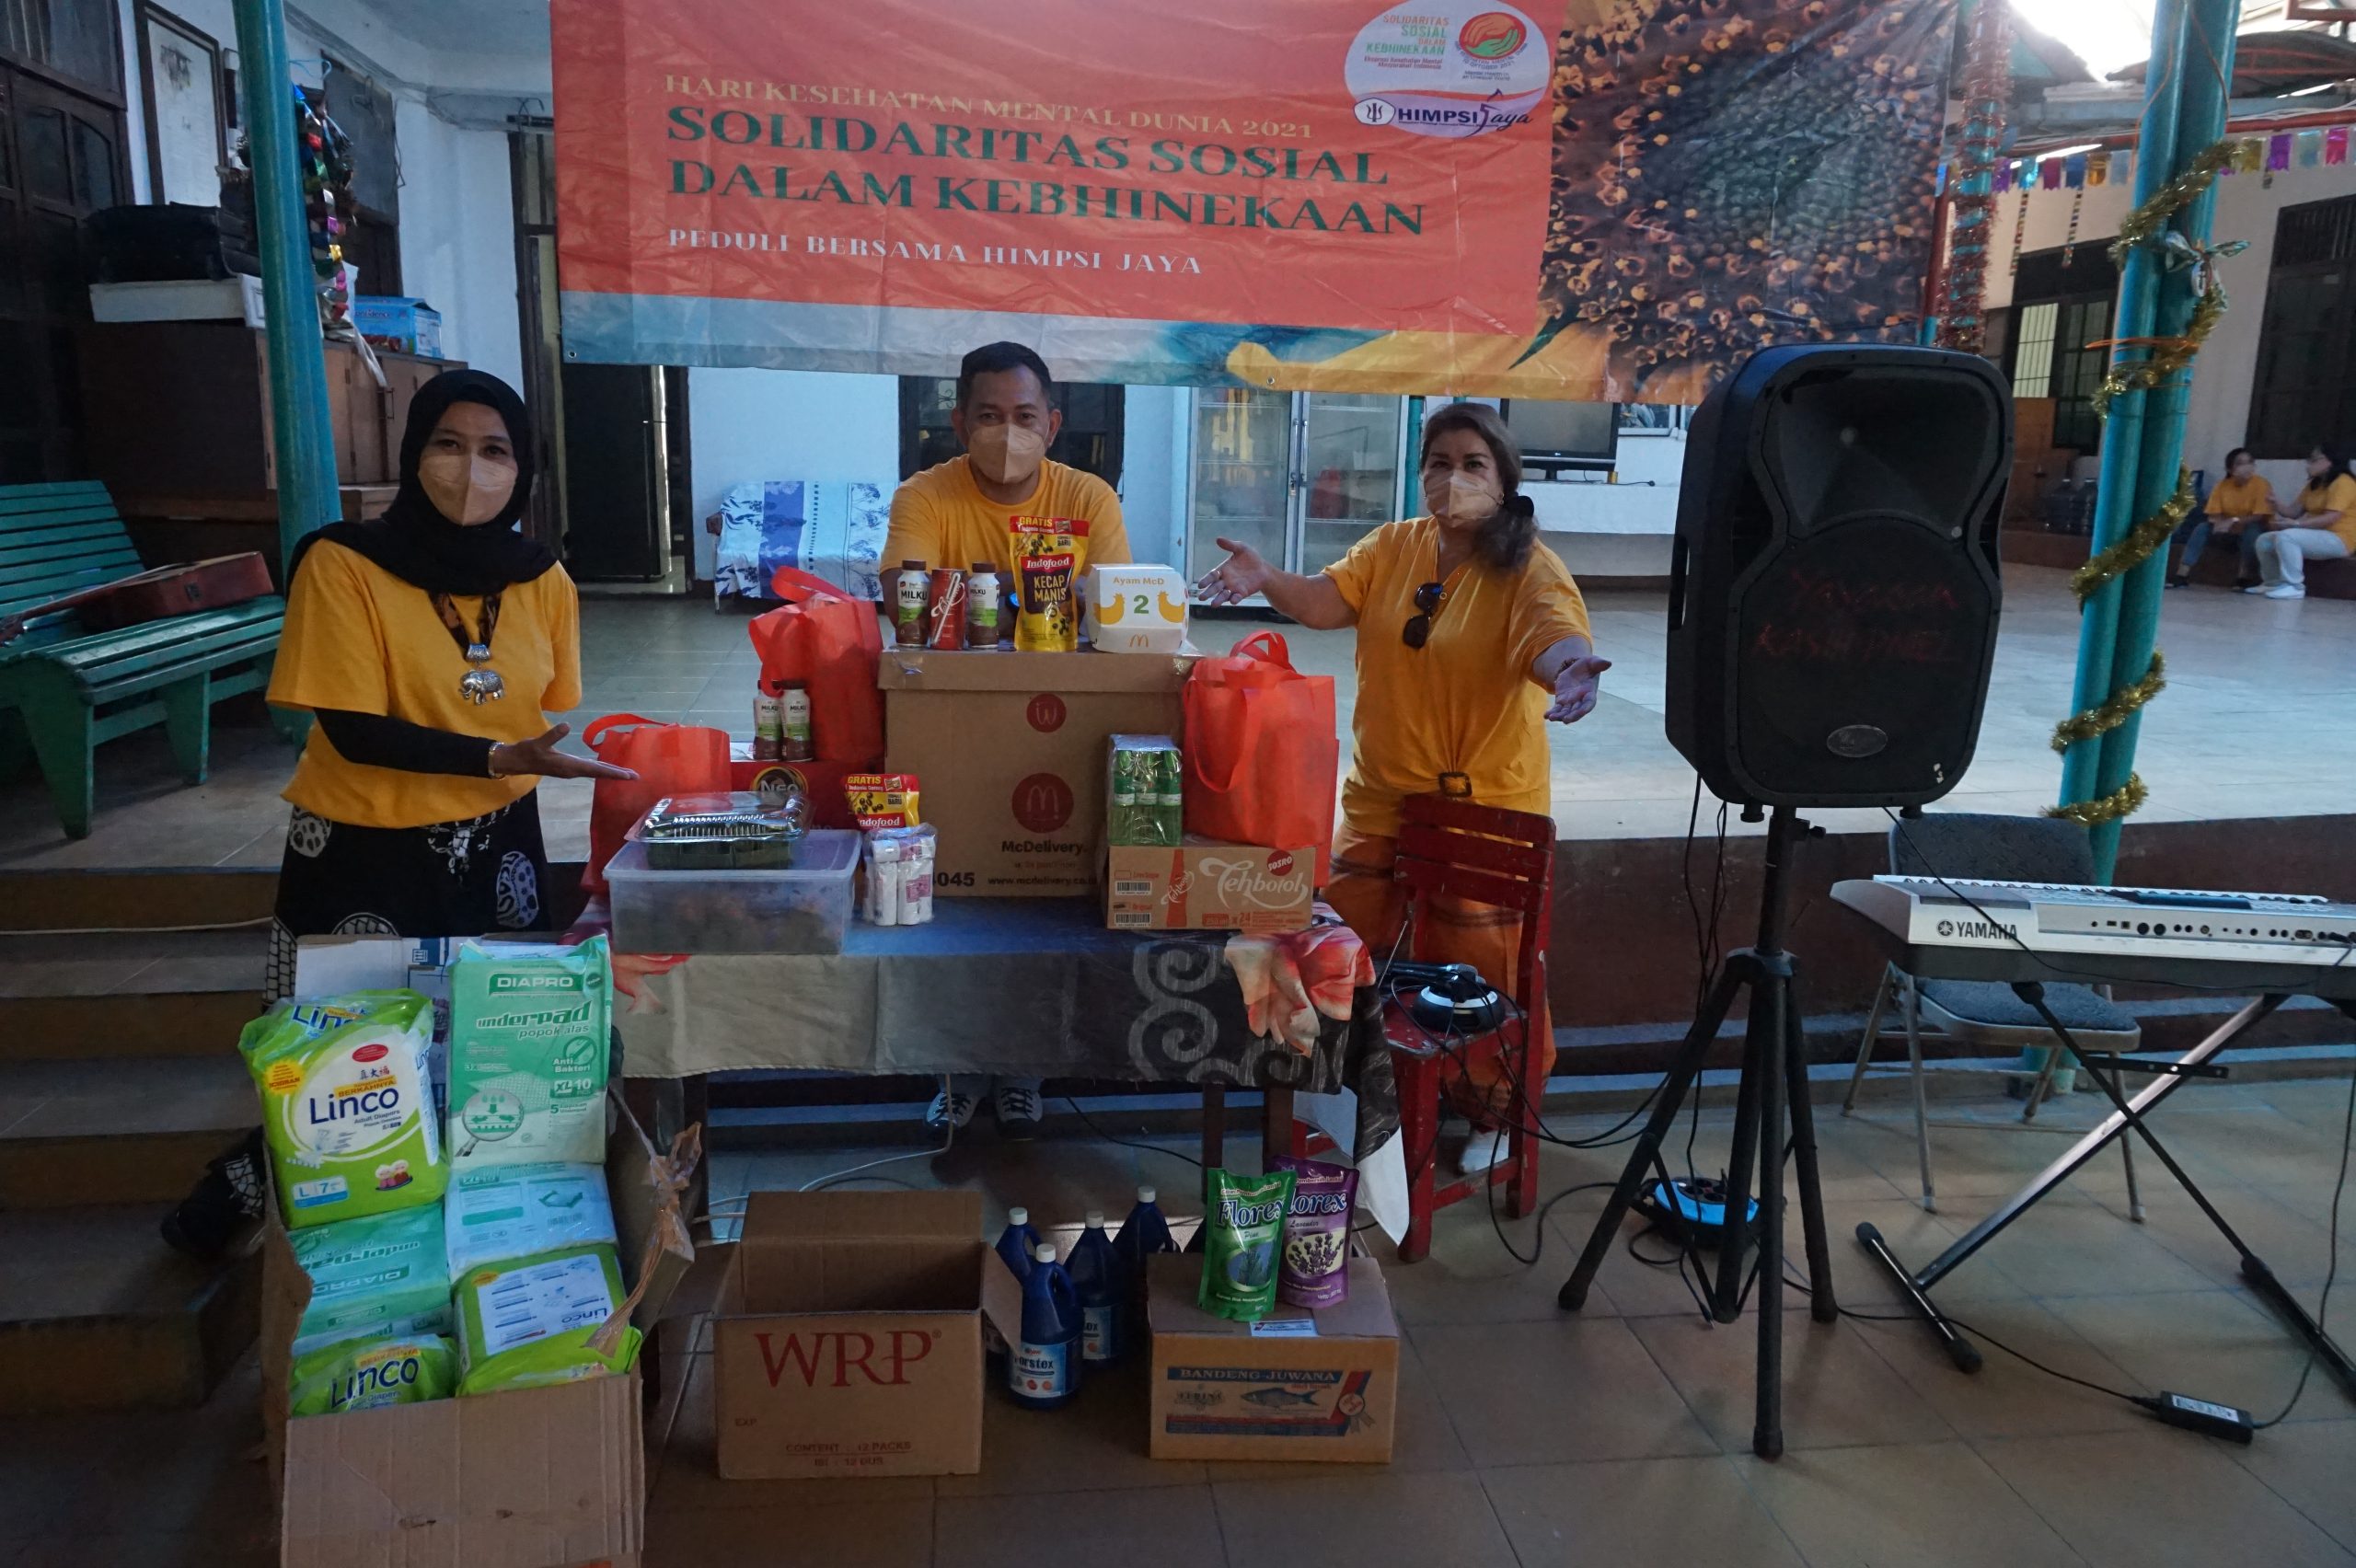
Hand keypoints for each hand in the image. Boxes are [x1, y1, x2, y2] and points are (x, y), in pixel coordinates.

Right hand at [490, 724, 638, 781]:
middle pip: (600, 773)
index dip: (614, 772)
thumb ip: (552, 735)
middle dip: (617, 775)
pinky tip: (605, 767)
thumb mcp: (538, 742)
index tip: (630, 776)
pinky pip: (589, 770)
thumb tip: (566, 725)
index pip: (597, 770)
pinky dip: (600, 769)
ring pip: (595, 772)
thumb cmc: (527, 752)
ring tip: (625, 774)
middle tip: (636, 776)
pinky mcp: (567, 768)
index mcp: (569, 766)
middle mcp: (572, 770)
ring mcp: (570, 770)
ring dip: (610, 773)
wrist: (516, 761)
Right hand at [1193, 538, 1273, 605]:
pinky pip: (1237, 597)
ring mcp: (1233, 588)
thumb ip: (1230, 545)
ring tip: (1213, 604)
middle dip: (1208, 593)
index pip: (1211, 576)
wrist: (1263, 568)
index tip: (1200, 585)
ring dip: (1219, 599)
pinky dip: (1234, 599)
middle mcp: (1225, 581)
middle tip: (1201, 598)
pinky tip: (1232, 600)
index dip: (1206, 580)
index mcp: (1222, 570)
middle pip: (1214, 588)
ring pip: (1223, 595)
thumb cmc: (1250, 558)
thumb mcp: (1241, 548)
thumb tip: (1218, 539)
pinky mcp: (1242, 593)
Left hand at [1546, 656, 1610, 723]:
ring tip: (1551, 718)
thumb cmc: (1587, 666)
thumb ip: (1599, 663)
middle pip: (1577, 711)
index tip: (1580, 713)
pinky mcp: (1561, 701)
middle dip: (1572, 716)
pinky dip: (1552, 712)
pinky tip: (1546, 715)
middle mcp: (1581, 700)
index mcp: (1590, 693)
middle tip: (1565, 720)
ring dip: (1559, 716)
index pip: (1589, 704)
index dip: (1585, 709)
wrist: (1576, 668)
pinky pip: (1557, 709)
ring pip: (1565, 712)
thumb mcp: (1592, 662)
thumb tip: (1608, 663)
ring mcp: (1571, 702)